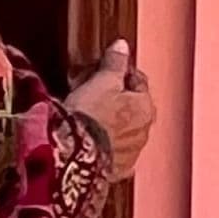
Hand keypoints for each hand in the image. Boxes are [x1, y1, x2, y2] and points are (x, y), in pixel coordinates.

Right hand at [65, 41, 155, 183]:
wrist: (73, 156)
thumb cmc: (90, 116)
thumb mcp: (101, 81)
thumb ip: (115, 63)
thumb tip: (122, 46)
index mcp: (145, 108)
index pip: (138, 82)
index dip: (120, 73)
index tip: (105, 70)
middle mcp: (144, 132)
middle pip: (133, 108)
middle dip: (117, 99)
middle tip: (93, 92)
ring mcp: (131, 154)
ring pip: (124, 132)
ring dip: (111, 124)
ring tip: (87, 117)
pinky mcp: (115, 171)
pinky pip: (112, 153)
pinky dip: (104, 145)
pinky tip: (89, 141)